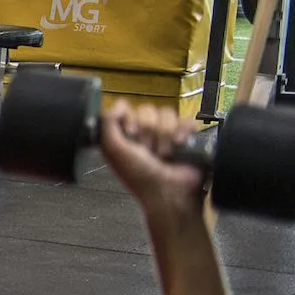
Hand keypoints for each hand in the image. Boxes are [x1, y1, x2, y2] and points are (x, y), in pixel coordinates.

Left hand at [98, 102, 209, 218]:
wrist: (169, 191)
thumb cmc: (140, 175)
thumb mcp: (114, 150)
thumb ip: (109, 124)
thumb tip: (120, 103)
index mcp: (124, 135)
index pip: (127, 109)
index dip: (130, 120)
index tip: (131, 135)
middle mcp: (143, 133)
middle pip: (148, 109)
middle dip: (148, 131)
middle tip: (148, 150)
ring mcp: (165, 133)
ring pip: (167, 113)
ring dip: (164, 135)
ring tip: (164, 153)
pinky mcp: (185, 136)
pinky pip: (185, 121)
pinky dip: (183, 133)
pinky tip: (180, 146)